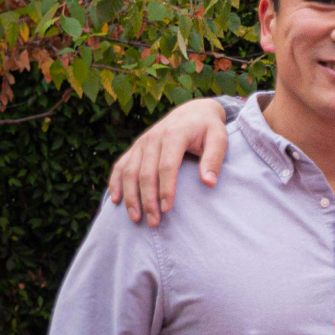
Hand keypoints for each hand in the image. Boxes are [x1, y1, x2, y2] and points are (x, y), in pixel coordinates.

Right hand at [106, 97, 228, 225]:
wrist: (194, 112)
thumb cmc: (208, 129)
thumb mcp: (219, 139)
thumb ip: (214, 159)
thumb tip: (209, 182)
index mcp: (174, 134)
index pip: (167, 166)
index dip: (166, 189)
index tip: (167, 209)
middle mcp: (153, 137)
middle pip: (146, 172)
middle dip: (148, 199)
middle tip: (153, 222)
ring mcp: (142, 142)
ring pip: (129, 171)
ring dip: (130, 196)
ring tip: (136, 218)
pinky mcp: (136, 147)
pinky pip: (120, 165)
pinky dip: (115, 182)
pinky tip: (115, 200)